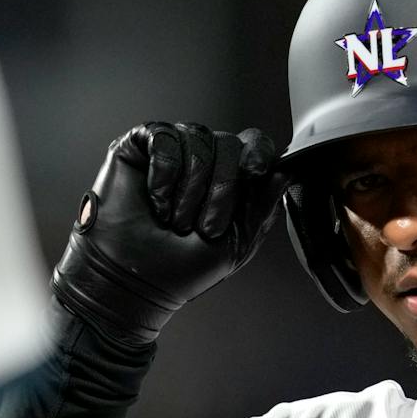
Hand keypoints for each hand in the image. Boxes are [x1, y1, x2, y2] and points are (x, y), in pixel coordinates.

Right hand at [51, 122, 284, 344]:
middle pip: (229, 142)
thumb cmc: (180, 269)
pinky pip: (163, 137)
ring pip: (197, 138)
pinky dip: (164, 172)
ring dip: (191, 187)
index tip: (256, 172)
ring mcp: (172, 150)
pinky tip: (157, 201)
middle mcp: (203, 159)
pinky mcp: (139, 146)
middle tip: (203, 227)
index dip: (260, 151)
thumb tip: (285, 171)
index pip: (254, 144)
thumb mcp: (236, 243)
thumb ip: (261, 207)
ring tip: (175, 221)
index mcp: (230, 180)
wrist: (131, 280)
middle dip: (222, 187)